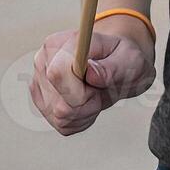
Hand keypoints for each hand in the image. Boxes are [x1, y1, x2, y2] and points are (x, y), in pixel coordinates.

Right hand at [30, 17, 155, 135]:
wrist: (118, 66)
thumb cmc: (123, 59)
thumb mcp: (129, 59)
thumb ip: (112, 67)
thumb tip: (91, 74)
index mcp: (58, 44)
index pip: (57, 74)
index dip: (81, 90)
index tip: (97, 86)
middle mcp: (43, 64)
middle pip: (59, 103)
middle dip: (87, 104)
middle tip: (100, 90)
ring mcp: (40, 85)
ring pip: (61, 117)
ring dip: (86, 112)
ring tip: (96, 94)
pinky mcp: (45, 105)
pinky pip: (63, 125)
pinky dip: (81, 120)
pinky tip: (88, 104)